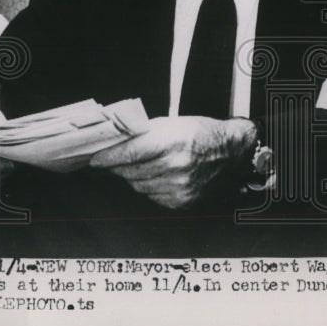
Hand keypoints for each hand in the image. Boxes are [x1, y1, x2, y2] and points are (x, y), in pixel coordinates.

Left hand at [89, 116, 257, 208]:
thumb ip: (144, 134)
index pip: (129, 153)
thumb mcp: (174, 123)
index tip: (94, 158)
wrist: (232, 152)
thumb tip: (114, 143)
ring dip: (135, 175)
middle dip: (119, 165)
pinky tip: (160, 175)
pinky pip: (151, 195)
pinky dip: (150, 185)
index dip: (108, 157)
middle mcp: (176, 167)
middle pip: (130, 171)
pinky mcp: (180, 202)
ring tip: (146, 163)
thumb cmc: (203, 133)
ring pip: (138, 185)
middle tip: (113, 159)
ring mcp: (178, 187)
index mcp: (174, 142)